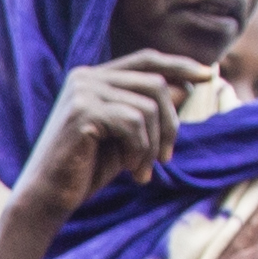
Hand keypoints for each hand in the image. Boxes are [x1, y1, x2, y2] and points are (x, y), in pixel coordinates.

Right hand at [11, 52, 208, 237]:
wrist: (48, 198)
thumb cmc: (86, 170)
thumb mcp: (129, 138)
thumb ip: (152, 112)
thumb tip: (188, 87)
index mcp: (94, 78)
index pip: (146, 60)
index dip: (180, 65)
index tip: (209, 76)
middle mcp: (86, 77)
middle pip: (155, 83)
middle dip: (171, 123)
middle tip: (166, 157)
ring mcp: (82, 92)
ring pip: (148, 106)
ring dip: (155, 144)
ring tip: (143, 170)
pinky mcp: (82, 112)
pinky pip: (134, 122)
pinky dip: (140, 151)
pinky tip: (132, 171)